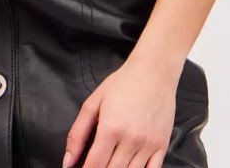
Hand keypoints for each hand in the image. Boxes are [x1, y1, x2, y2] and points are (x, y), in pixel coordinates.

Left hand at [64, 55, 178, 167]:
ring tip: (111, 164)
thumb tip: (67, 162)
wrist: (155, 70)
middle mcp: (131, 139)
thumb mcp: (94, 102)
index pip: (94, 166)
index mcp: (111, 128)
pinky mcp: (162, 144)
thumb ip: (77, 134)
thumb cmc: (124, 83)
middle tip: (97, 164)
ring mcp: (149, 144)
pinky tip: (130, 167)